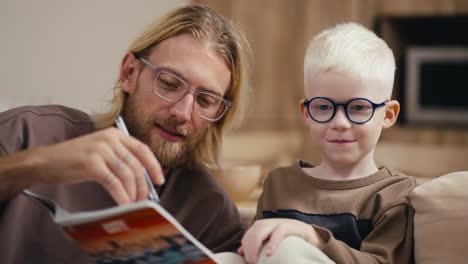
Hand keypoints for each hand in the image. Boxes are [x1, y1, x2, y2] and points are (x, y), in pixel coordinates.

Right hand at [29, 127, 162, 203]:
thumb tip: (141, 179)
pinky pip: (114, 182)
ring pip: (128, 174)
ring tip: (133, 203)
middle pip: (137, 164)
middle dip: (143, 184)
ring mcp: (101, 150)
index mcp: (115, 134)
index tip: (159, 180)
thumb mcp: (100, 151)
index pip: (142, 149)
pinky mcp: (92, 164)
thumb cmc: (73, 159)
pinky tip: (124, 204)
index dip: (154, 165)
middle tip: (145, 198)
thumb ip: (119, 159)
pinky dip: (122, 195)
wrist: (45, 161)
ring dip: (133, 192)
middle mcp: (110, 139)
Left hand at [238, 218, 323, 263]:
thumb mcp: (272, 245)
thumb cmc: (291, 243)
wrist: (314, 238)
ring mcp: (282, 222)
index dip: (245, 245)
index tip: (244, 258)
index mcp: (266, 226)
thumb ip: (258, 246)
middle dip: (249, 245)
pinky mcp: (292, 226)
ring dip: (256, 244)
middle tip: (250, 262)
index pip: (250, 233)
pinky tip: (268, 253)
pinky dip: (273, 242)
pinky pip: (280, 232)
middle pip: (255, 230)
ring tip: (254, 260)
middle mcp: (272, 222)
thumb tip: (240, 251)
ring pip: (263, 228)